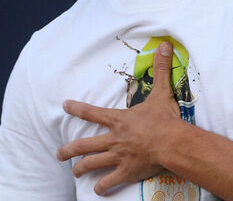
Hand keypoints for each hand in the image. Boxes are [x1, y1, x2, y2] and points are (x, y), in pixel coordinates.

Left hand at [56, 41, 181, 194]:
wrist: (173, 143)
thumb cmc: (166, 119)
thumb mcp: (162, 92)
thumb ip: (160, 69)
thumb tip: (164, 45)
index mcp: (119, 120)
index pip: (92, 112)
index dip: (76, 108)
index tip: (64, 106)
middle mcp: (114, 139)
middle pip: (83, 145)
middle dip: (68, 150)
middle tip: (59, 153)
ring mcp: (118, 157)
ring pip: (91, 164)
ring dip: (80, 169)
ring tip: (75, 172)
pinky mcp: (126, 172)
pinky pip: (108, 182)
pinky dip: (101, 187)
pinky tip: (98, 190)